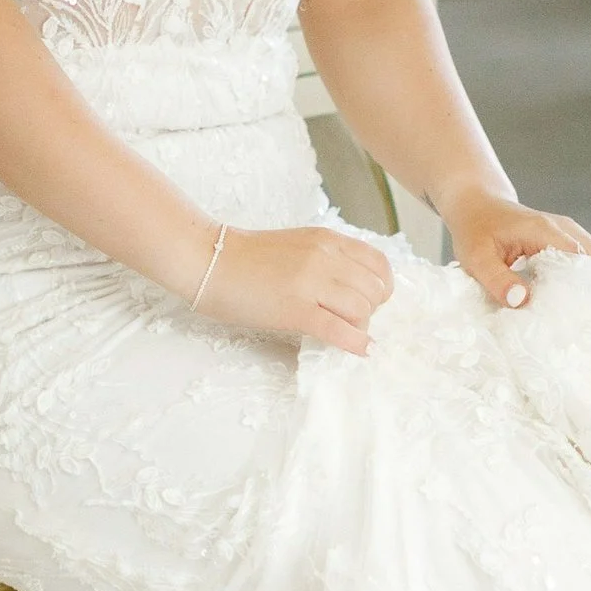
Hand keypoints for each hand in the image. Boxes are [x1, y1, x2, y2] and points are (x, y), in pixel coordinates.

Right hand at [199, 224, 396, 355]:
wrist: (209, 260)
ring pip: (362, 310)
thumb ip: (329, 258)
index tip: (371, 300)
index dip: (382, 287)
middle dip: (371, 310)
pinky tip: (359, 349)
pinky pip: (339, 329)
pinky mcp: (295, 310)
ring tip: (346, 332)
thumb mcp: (300, 244)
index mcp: (328, 240)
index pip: (379, 264)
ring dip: (361, 326)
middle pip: (374, 290)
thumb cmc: (249, 257)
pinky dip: (355, 342)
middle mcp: (326, 258)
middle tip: (353, 320)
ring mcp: (311, 283)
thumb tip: (355, 285)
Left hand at [442, 187, 590, 306]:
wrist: (476, 204)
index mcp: (544, 230)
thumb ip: (499, 279)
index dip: (588, 283)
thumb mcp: (477, 258)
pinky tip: (576, 296)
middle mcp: (563, 228)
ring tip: (587, 309)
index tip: (588, 311)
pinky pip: (588, 257)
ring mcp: (567, 232)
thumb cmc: (474, 229)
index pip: (581, 255)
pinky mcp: (565, 239)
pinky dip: (587, 275)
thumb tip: (523, 301)